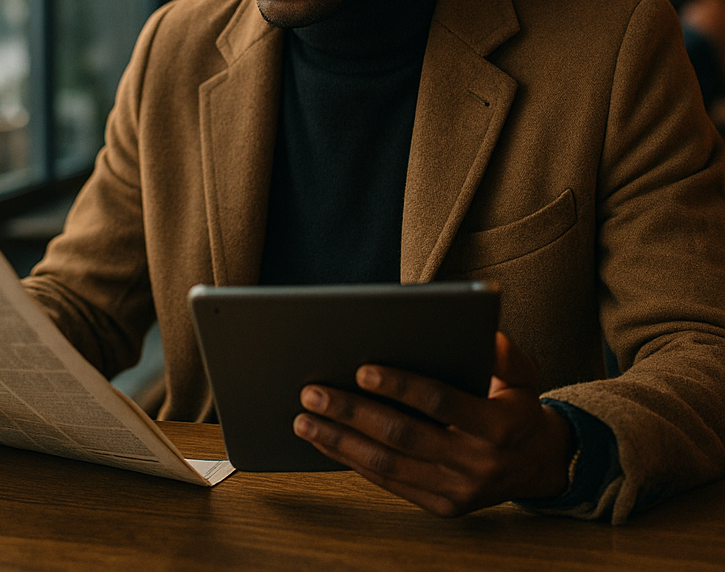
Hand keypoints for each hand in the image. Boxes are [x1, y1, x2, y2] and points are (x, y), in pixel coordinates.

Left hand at [293, 331, 573, 516]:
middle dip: (352, 413)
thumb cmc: (519, 407)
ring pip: (388, 465)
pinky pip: (389, 483)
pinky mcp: (442, 506)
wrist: (539, 465)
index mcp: (498, 426)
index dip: (401, 386)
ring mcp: (457, 490)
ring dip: (340, 442)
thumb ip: (506, 355)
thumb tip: (488, 335)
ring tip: (304, 420)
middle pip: (403, 435)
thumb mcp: (525, 376)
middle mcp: (476, 463)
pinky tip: (325, 442)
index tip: (361, 370)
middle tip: (312, 392)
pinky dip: (353, 462)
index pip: (441, 402)